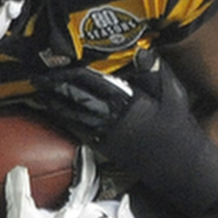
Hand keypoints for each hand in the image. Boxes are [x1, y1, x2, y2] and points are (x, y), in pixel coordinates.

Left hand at [34, 53, 217, 217]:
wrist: (180, 166)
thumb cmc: (179, 128)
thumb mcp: (174, 95)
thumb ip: (156, 73)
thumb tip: (142, 51)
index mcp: (128, 103)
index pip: (93, 83)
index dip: (72, 72)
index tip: (56, 62)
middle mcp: (113, 119)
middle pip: (77, 99)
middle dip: (55, 87)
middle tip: (36, 76)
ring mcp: (107, 135)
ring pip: (75, 116)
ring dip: (55, 103)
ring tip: (40, 92)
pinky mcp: (107, 147)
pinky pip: (81, 130)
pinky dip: (66, 119)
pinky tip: (57, 112)